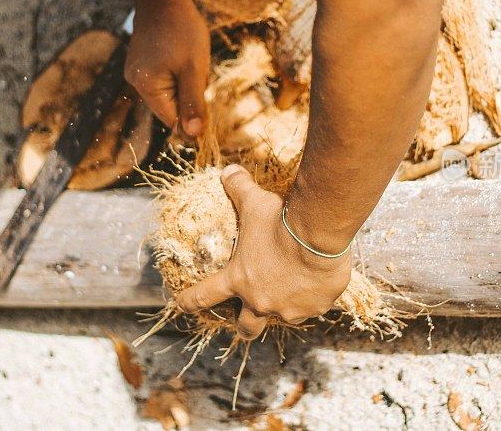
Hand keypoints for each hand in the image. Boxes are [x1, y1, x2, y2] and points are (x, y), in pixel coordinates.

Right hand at [125, 0, 209, 137]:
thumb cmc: (182, 30)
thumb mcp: (194, 69)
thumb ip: (193, 103)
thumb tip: (192, 135)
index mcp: (146, 87)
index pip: (172, 119)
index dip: (192, 116)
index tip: (206, 96)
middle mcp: (135, 82)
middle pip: (172, 105)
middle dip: (190, 92)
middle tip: (197, 69)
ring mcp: (137, 71)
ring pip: (171, 91)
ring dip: (186, 81)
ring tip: (189, 58)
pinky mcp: (142, 62)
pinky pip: (166, 78)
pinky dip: (179, 71)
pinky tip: (182, 54)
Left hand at [176, 165, 352, 339]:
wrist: (318, 236)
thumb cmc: (281, 220)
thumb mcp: (254, 201)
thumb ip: (238, 188)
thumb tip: (227, 171)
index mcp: (238, 279)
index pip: (204, 296)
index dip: (189, 301)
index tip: (181, 305)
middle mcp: (260, 301)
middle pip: (246, 328)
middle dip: (244, 327)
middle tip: (245, 322)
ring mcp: (288, 309)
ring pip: (282, 318)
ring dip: (283, 309)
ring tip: (292, 294)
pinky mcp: (314, 308)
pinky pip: (311, 307)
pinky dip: (312, 299)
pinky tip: (317, 282)